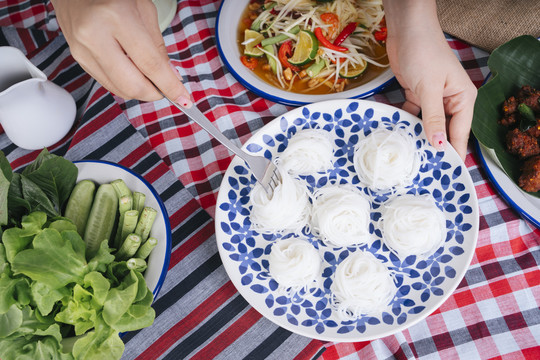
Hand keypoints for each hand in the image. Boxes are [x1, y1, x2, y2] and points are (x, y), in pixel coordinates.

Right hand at [51, 0, 191, 106]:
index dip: (170, 86)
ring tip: (150, 78)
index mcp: (116, 17)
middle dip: (154, 94)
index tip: (184, 99)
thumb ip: (158, 46)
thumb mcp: (144, 10)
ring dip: (140, 90)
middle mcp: (95, 35)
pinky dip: (125, 84)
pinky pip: (107, 83)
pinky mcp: (78, 58)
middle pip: (132, 85)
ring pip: (119, 89)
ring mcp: (82, 49)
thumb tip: (171, 77)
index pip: (150, 64)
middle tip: (167, 89)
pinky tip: (133, 73)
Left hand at [383, 0, 476, 159]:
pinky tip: (397, 133)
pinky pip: (412, 114)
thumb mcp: (430, 89)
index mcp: (463, 99)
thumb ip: (434, 118)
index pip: (460, 132)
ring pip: (426, 124)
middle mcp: (451, 100)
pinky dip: (405, 121)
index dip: (452, 151)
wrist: (406, 30)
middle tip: (422, 168)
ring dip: (417, 135)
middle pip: (443, 130)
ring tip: (408, 155)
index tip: (444, 172)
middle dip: (433, 146)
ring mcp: (433, 98)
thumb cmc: (424, 53)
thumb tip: (439, 145)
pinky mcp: (416, 94)